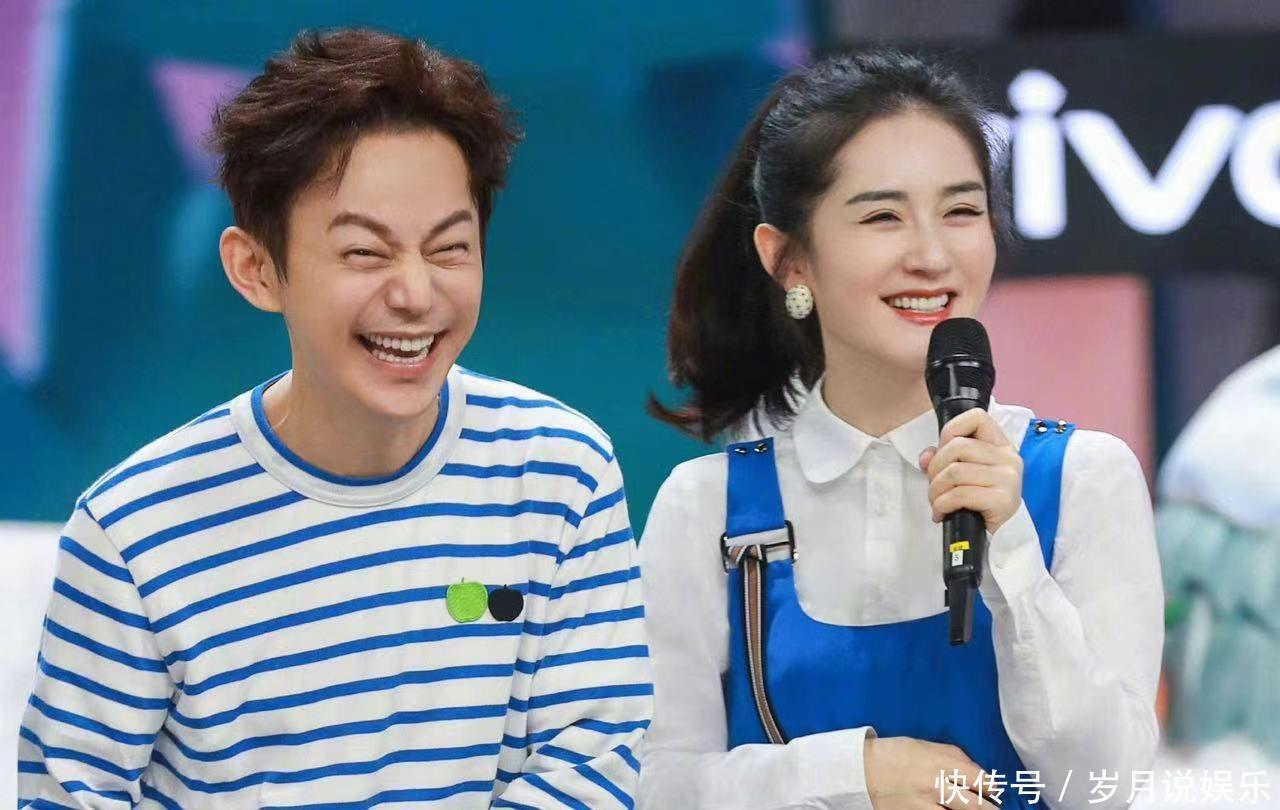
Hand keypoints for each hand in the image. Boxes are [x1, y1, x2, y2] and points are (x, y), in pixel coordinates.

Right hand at [864, 736, 997, 809]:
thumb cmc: (895, 754)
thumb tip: (979, 774)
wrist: (861, 769)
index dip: (993, 789)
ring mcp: (924, 806)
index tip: (994, 792)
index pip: (981, 781)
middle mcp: (936, 786)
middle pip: (977, 808)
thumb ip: (956, 758)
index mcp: (941, 764)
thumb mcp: (927, 746)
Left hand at [918, 408, 1022, 534]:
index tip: (944, 452)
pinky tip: (942, 513)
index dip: (951, 430)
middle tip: (935, 487)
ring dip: (936, 490)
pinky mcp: (1003, 500)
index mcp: (1001, 446)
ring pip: (955, 471)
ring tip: (937, 502)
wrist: (1003, 538)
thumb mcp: (964, 476)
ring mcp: (1008, 479)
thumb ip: (943, 459)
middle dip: (935, 469)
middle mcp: (1008, 458)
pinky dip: (942, 505)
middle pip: (957, 447)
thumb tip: (926, 456)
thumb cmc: (981, 503)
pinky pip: (959, 494)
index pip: (977, 417)